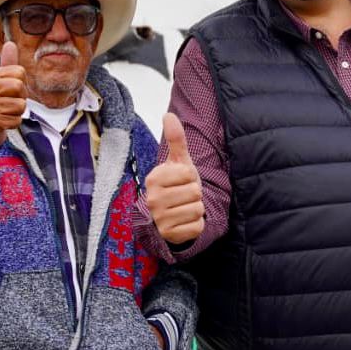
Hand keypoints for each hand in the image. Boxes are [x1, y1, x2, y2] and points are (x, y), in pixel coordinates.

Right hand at [0, 41, 27, 147]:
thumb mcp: (1, 80)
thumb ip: (8, 63)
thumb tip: (11, 43)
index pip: (20, 72)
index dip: (21, 83)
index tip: (11, 90)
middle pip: (21, 88)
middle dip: (21, 98)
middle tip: (10, 102)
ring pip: (21, 106)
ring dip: (17, 112)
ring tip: (6, 111)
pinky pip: (16, 120)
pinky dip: (13, 123)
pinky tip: (3, 120)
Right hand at [145, 113, 204, 244]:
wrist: (167, 214)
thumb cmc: (175, 184)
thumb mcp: (177, 162)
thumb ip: (175, 139)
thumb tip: (168, 114)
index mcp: (153, 179)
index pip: (189, 174)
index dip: (191, 177)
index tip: (181, 181)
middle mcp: (152, 199)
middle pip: (195, 192)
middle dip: (194, 194)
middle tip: (183, 196)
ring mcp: (160, 219)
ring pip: (197, 210)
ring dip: (196, 209)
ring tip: (183, 208)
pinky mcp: (170, 235)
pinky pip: (197, 227)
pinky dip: (196, 225)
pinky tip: (184, 221)